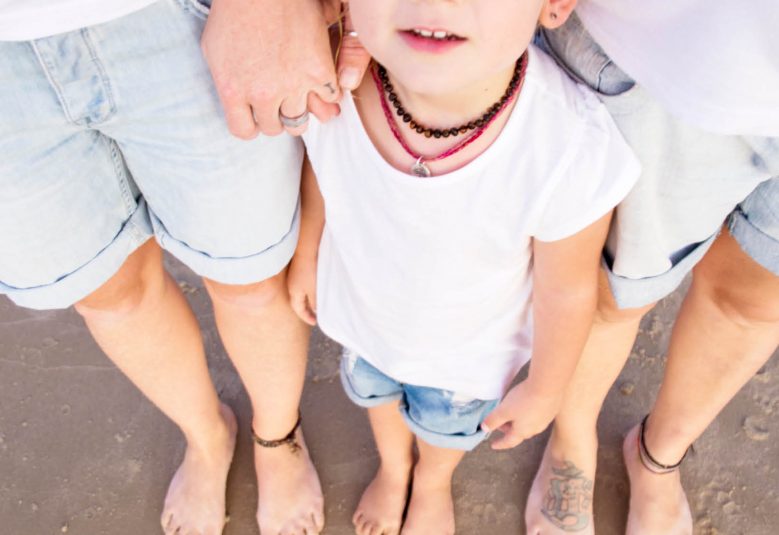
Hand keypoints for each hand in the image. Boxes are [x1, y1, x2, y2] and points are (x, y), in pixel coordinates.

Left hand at [201, 0, 369, 137]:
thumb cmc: (235, 12)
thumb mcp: (213, 51)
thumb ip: (227, 86)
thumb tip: (242, 110)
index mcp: (232, 90)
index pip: (244, 131)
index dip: (251, 124)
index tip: (255, 114)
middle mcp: (263, 93)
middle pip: (274, 128)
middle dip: (274, 116)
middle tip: (277, 102)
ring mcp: (293, 84)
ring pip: (299, 122)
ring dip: (298, 110)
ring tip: (297, 95)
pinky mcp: (319, 72)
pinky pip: (328, 99)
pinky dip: (325, 93)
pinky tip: (318, 81)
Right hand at [288, 253, 317, 325]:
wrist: (306, 249)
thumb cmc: (310, 271)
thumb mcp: (314, 290)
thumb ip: (315, 302)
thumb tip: (315, 310)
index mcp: (294, 293)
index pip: (299, 310)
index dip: (307, 317)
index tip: (314, 322)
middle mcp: (291, 286)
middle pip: (298, 302)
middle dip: (306, 310)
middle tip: (315, 315)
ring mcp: (293, 278)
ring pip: (300, 294)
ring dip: (307, 300)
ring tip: (316, 304)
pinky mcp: (298, 270)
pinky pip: (301, 285)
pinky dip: (307, 292)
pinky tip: (314, 290)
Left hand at [482, 381, 563, 449]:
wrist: (548, 385)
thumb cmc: (525, 399)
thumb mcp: (503, 410)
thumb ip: (493, 420)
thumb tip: (485, 428)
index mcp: (522, 432)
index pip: (509, 442)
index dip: (500, 443)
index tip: (494, 445)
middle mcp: (535, 429)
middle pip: (519, 433)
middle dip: (508, 429)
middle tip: (500, 423)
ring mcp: (544, 420)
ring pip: (528, 424)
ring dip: (518, 421)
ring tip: (512, 412)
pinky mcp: (550, 410)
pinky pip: (536, 416)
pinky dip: (528, 414)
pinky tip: (526, 405)